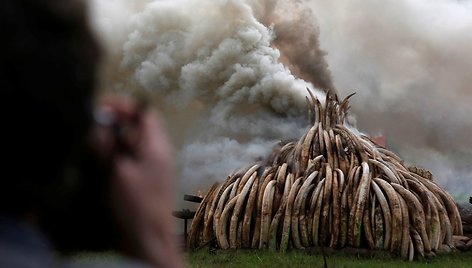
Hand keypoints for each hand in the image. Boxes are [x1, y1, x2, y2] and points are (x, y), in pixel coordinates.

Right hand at [92, 95, 181, 267]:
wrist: (150, 238)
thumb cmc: (136, 204)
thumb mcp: (118, 171)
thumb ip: (108, 145)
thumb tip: (97, 123)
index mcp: (156, 145)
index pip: (144, 111)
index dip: (123, 105)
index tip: (101, 106)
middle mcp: (159, 150)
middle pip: (139, 123)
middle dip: (117, 119)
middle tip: (94, 122)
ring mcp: (155, 164)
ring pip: (135, 139)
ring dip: (116, 134)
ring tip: (95, 138)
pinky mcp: (148, 176)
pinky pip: (133, 154)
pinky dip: (119, 150)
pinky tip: (104, 157)